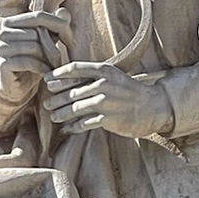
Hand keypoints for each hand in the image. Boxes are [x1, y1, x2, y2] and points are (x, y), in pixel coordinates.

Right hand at [0, 10, 71, 106]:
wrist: (15, 85)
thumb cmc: (32, 60)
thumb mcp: (45, 41)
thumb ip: (55, 25)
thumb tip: (64, 12)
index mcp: (10, 22)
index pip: (38, 16)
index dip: (57, 25)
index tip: (69, 38)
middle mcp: (2, 33)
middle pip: (38, 32)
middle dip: (52, 46)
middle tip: (58, 58)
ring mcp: (1, 48)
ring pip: (34, 47)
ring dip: (48, 58)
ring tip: (52, 66)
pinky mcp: (3, 64)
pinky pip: (29, 62)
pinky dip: (41, 68)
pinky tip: (45, 73)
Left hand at [42, 62, 173, 137]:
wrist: (152, 107)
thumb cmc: (128, 91)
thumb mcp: (112, 77)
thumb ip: (92, 77)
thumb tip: (62, 79)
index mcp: (104, 70)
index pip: (75, 68)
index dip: (58, 75)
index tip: (46, 80)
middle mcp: (104, 84)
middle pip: (71, 91)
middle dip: (56, 99)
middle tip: (46, 104)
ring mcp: (106, 102)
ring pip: (75, 108)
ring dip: (61, 114)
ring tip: (53, 116)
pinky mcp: (108, 119)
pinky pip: (84, 123)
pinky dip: (74, 126)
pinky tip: (68, 128)